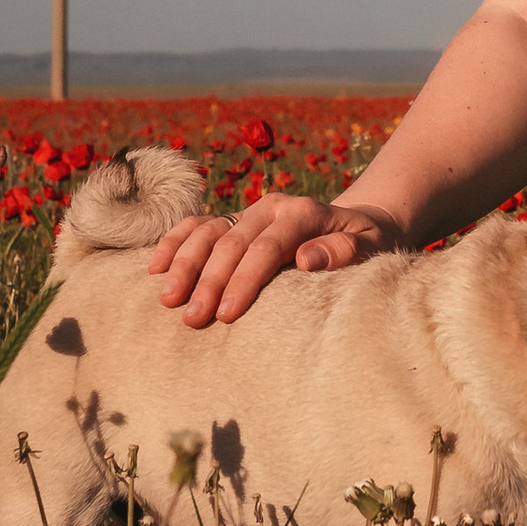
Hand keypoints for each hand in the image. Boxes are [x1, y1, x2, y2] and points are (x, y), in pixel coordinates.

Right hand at [148, 194, 400, 325]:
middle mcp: (271, 207)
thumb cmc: (368, 245)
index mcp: (303, 212)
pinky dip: (174, 243)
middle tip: (191, 318)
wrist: (361, 223)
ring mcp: (250, 212)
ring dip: (184, 263)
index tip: (227, 315)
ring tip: (167, 299)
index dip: (245, 280)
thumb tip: (306, 259)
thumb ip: (344, 252)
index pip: (267, 247)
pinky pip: (198, 226)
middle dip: (208, 281)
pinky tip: (155, 268)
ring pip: (207, 231)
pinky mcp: (235, 220)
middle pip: (231, 242)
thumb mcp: (371, 248)